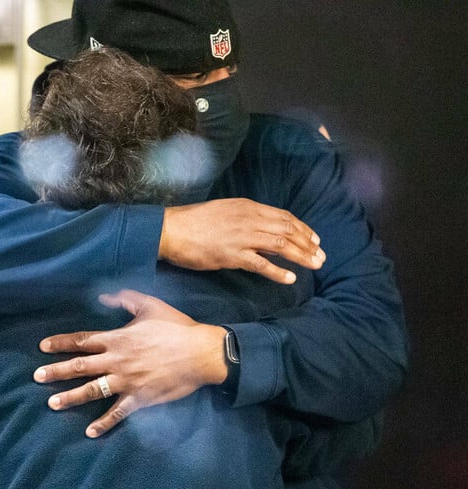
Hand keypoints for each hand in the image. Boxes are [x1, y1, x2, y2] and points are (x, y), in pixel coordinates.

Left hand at [33, 290, 226, 437]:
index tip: (43, 347)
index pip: (82, 341)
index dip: (61, 343)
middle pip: (80, 366)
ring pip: (92, 390)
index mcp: (117, 338)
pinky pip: (118, 413)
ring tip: (52, 404)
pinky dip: (104, 423)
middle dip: (56, 372)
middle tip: (37, 377)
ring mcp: (127, 381)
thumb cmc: (177, 327)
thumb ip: (125, 300)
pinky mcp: (140, 398)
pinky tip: (89, 432)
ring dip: (71, 398)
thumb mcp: (150, 305)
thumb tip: (104, 295)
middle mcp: (117, 360)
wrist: (202, 352)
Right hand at [160, 198, 324, 283]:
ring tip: (315, 265)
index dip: (302, 228)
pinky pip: (262, 264)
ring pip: (281, 245)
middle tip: (321, 255)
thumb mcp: (224, 211)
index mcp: (247, 207)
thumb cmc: (193, 222)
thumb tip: (261, 229)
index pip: (283, 216)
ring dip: (301, 256)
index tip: (314, 239)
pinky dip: (278, 271)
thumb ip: (244, 218)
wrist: (171, 230)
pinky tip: (291, 278)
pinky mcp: (232, 255)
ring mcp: (242, 237)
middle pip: (287, 230)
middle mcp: (249, 219)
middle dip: (308, 243)